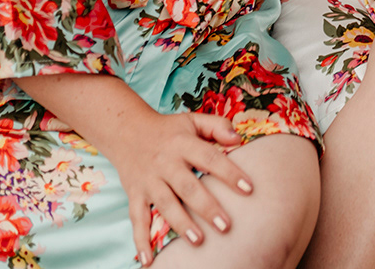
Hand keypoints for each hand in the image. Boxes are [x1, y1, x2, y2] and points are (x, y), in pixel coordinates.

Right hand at [97, 107, 253, 264]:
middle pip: (188, 186)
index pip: (210, 158)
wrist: (125, 130)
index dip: (229, 173)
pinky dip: (140, 240)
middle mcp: (165, 163)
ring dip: (181, 224)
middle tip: (226, 226)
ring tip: (199, 241)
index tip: (249, 189)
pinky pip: (136, 219)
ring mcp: (149, 180)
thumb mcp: (193, 120)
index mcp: (183, 144)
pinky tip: (148, 260)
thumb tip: (238, 139)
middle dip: (207, 207)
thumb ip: (217, 126)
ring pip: (165, 204)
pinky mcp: (134, 194)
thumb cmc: (169, 130)